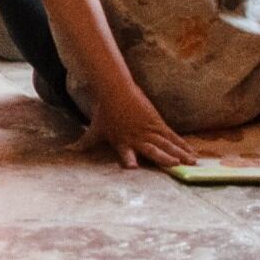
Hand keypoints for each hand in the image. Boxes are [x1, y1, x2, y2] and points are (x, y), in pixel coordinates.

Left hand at [82, 89, 198, 169]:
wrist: (116, 91)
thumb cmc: (105, 114)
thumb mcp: (95, 130)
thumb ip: (85, 143)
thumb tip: (67, 150)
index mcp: (122, 142)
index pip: (125, 153)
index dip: (128, 159)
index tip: (132, 167)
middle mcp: (138, 138)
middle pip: (153, 149)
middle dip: (164, 157)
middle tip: (175, 166)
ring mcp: (150, 130)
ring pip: (167, 143)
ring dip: (180, 153)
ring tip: (192, 163)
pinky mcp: (158, 124)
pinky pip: (172, 136)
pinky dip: (182, 144)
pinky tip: (192, 152)